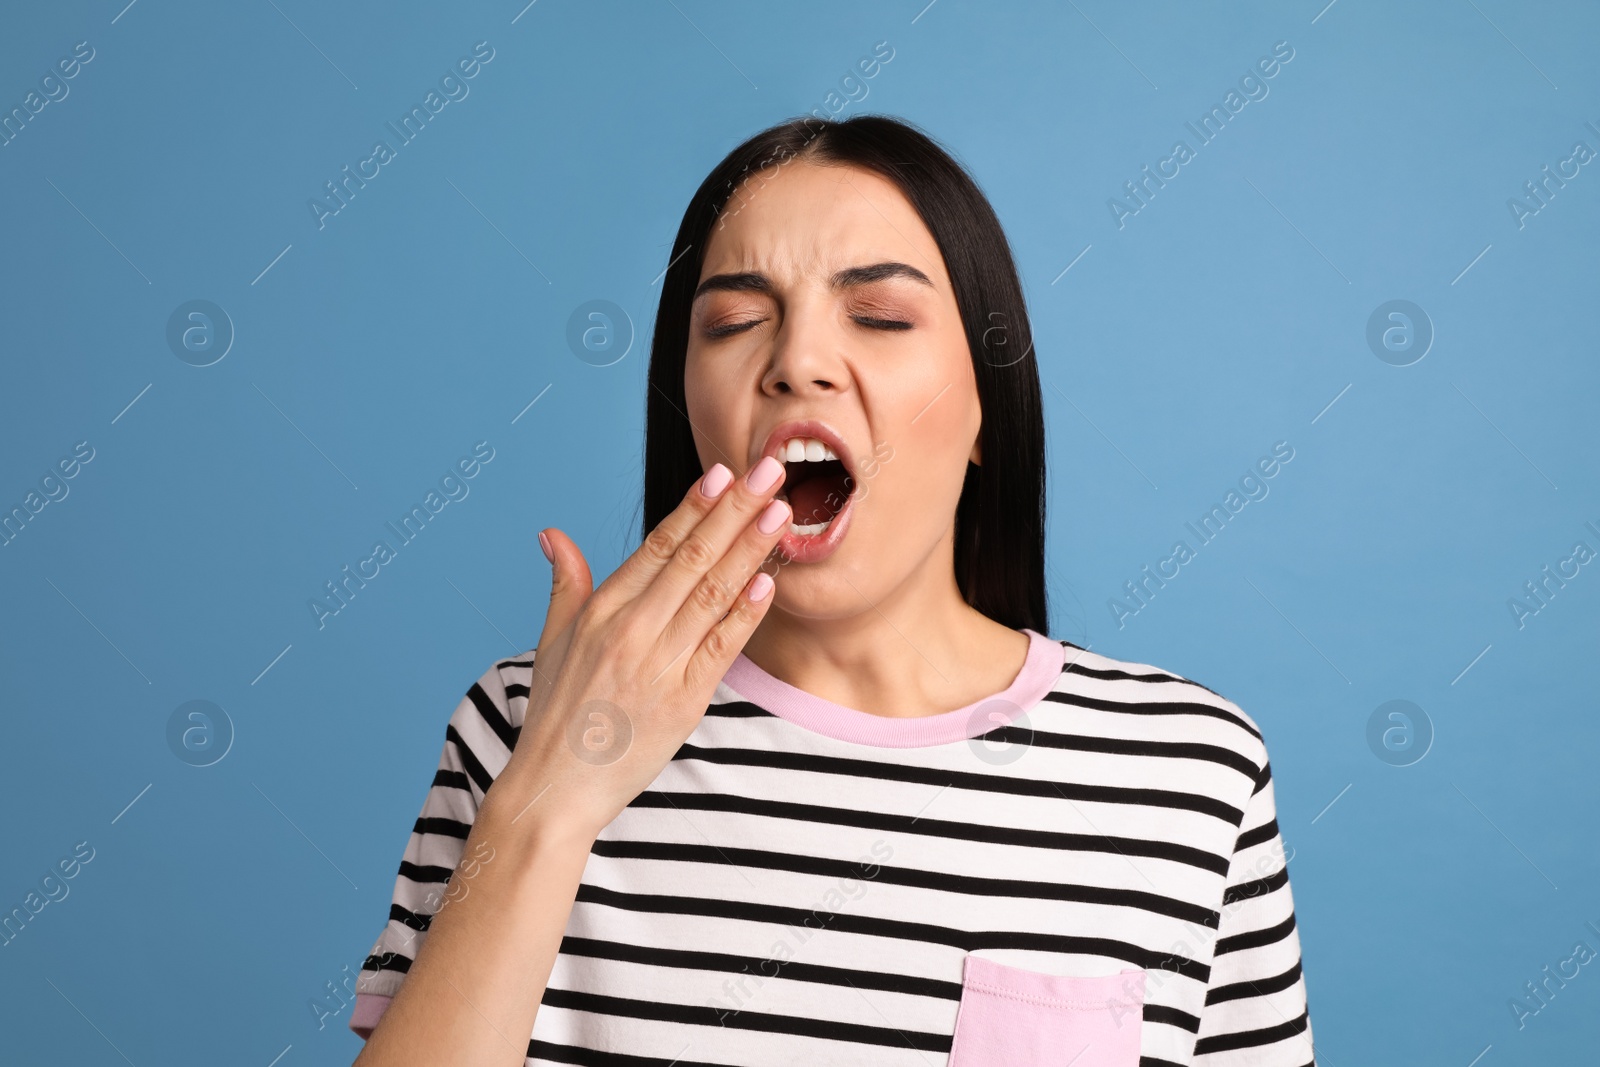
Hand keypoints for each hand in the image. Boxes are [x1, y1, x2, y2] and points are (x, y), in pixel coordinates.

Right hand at [488, 456, 791, 841]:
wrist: (555, 788)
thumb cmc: (556, 714)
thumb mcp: (552, 640)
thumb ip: (565, 582)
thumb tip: (553, 534)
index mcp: (601, 610)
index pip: (656, 546)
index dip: (693, 507)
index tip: (722, 472)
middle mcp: (631, 630)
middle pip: (692, 558)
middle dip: (734, 511)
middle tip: (768, 472)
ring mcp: (658, 664)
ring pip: (712, 594)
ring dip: (748, 549)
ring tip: (779, 513)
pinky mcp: (683, 700)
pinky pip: (721, 647)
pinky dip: (745, 612)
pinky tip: (767, 581)